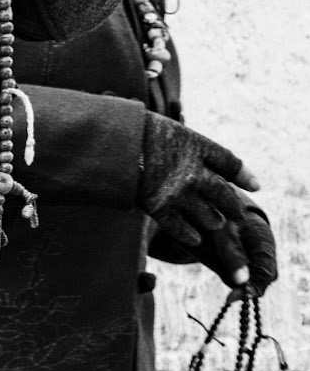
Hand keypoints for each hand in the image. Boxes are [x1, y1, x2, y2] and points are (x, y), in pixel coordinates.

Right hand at [140, 113, 276, 290]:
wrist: (115, 142)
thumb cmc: (141, 132)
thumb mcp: (173, 130)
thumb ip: (191, 146)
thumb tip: (204, 160)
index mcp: (198, 147)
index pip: (231, 164)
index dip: (245, 176)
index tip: (255, 185)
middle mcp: (194, 172)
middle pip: (224, 194)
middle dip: (233, 207)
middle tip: (238, 215)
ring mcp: (178, 192)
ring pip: (208, 215)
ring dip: (214, 221)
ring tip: (216, 224)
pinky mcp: (159, 207)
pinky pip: (181, 228)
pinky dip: (190, 235)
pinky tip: (195, 240)